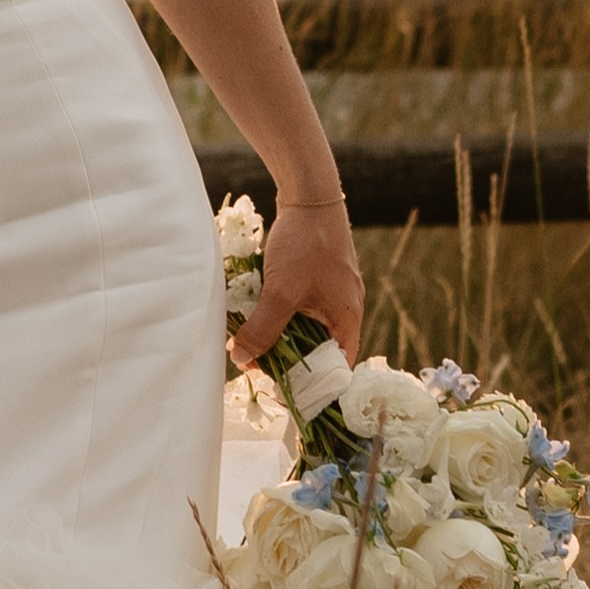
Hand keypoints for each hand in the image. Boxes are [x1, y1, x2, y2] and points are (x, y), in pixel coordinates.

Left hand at [235, 199, 365, 370]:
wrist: (309, 194)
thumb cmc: (305, 244)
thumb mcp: (281, 293)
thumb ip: (262, 329)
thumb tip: (241, 359)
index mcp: (348, 318)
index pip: (338, 367)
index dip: (316, 385)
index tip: (286, 393)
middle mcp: (344, 308)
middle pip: (318, 348)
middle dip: (287, 358)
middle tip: (255, 364)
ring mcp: (330, 291)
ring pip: (304, 325)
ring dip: (279, 333)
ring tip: (248, 340)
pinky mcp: (316, 276)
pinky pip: (298, 305)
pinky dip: (278, 312)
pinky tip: (254, 311)